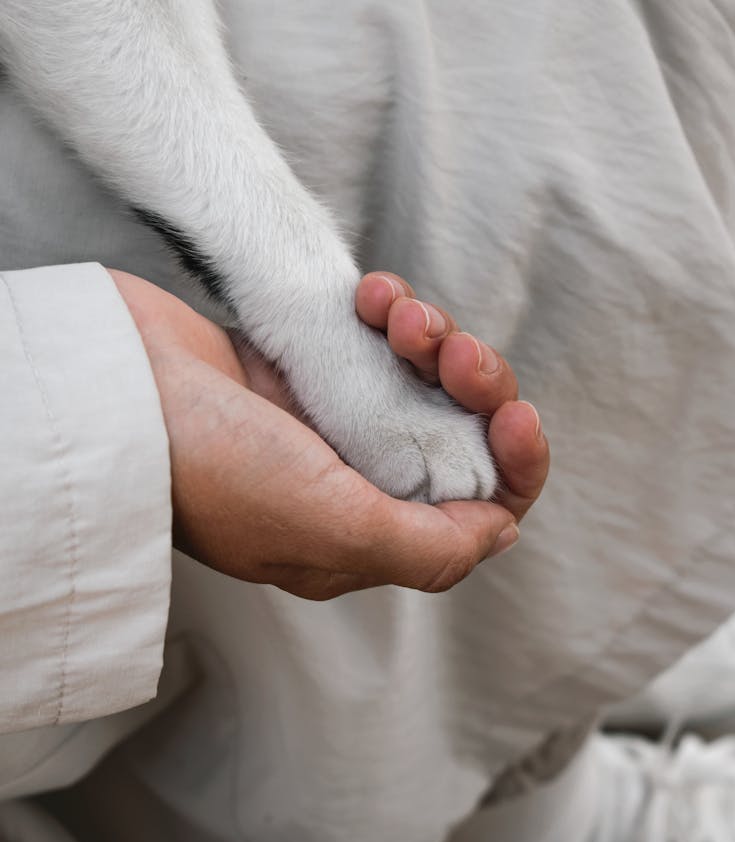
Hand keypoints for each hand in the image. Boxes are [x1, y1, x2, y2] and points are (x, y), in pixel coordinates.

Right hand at [109, 269, 547, 598]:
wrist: (115, 386)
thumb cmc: (207, 465)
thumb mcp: (329, 527)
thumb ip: (427, 545)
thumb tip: (499, 530)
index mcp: (363, 536)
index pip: (475, 512)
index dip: (511, 463)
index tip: (511, 414)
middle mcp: (354, 483)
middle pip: (461, 434)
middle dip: (474, 384)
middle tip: (447, 352)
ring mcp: (334, 420)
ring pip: (427, 377)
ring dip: (431, 336)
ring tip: (397, 315)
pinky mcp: (314, 365)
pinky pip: (383, 336)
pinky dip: (389, 310)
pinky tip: (369, 296)